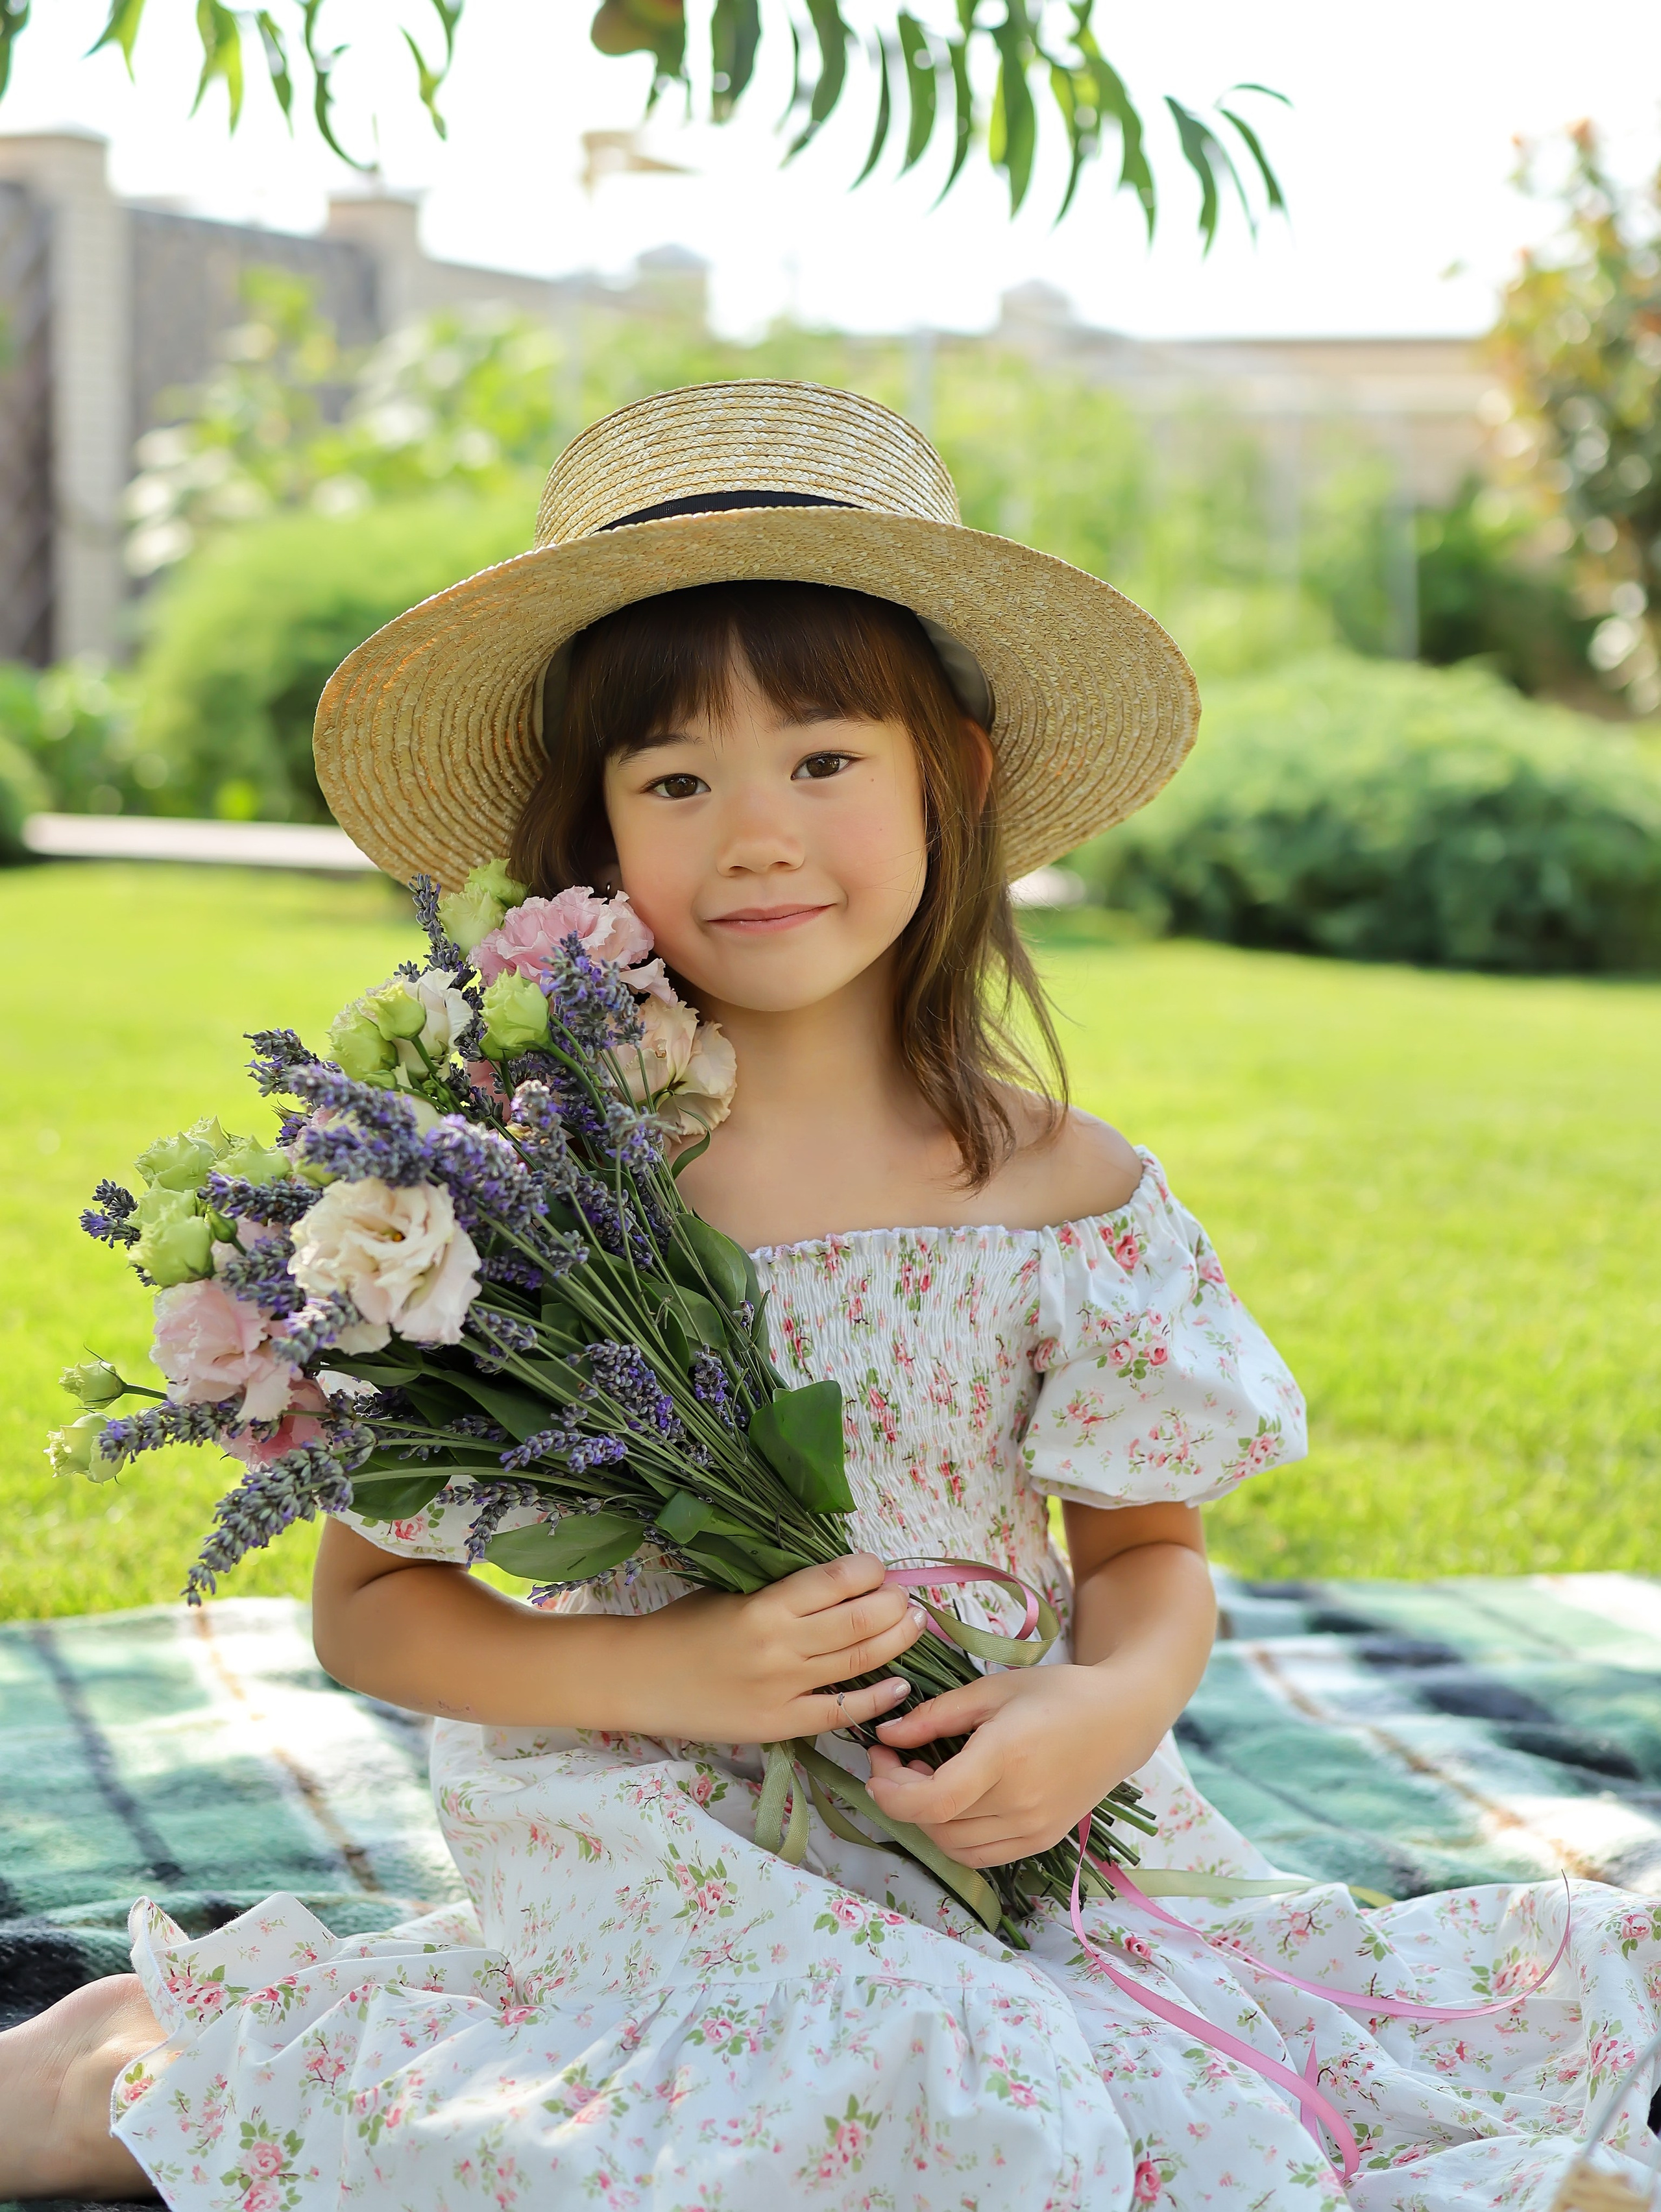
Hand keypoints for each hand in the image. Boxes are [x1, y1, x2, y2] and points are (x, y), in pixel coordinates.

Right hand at [619, 1552, 926, 1744]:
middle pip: (858, 1622)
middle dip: (893, 1605)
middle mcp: (780, 1645)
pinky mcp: (780, 1723)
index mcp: (765, 1604)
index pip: (836, 1580)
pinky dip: (875, 1698)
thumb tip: (839, 1580)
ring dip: (895, 1642)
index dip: (869, 1571)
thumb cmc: (683, 1626)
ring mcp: (782, 1687)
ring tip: (914, 1625)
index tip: (877, 1567)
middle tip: (907, 1597)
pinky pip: (839, 1711)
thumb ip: (780, 1589)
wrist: (640, 1678)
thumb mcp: (731, 1591)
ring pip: (857, 1662)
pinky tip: (900, 1685)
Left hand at [864, 1662, 1151, 1867]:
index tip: (877, 1759)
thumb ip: (936, 1715)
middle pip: (937, 1823)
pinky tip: (952, 1800)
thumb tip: (887, 1734)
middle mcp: (1020, 1802)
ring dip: (924, 1817)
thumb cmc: (1057, 1694)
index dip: (892, 1791)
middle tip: (894, 1758)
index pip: (934, 1801)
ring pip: (953, 1845)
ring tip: (924, 1776)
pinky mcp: (1041, 1841)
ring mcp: (1033, 1829)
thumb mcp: (993, 1690)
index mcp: (1007, 1756)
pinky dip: (952, 1835)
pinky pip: (980, 1854)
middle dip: (900, 1795)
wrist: (1121, 1722)